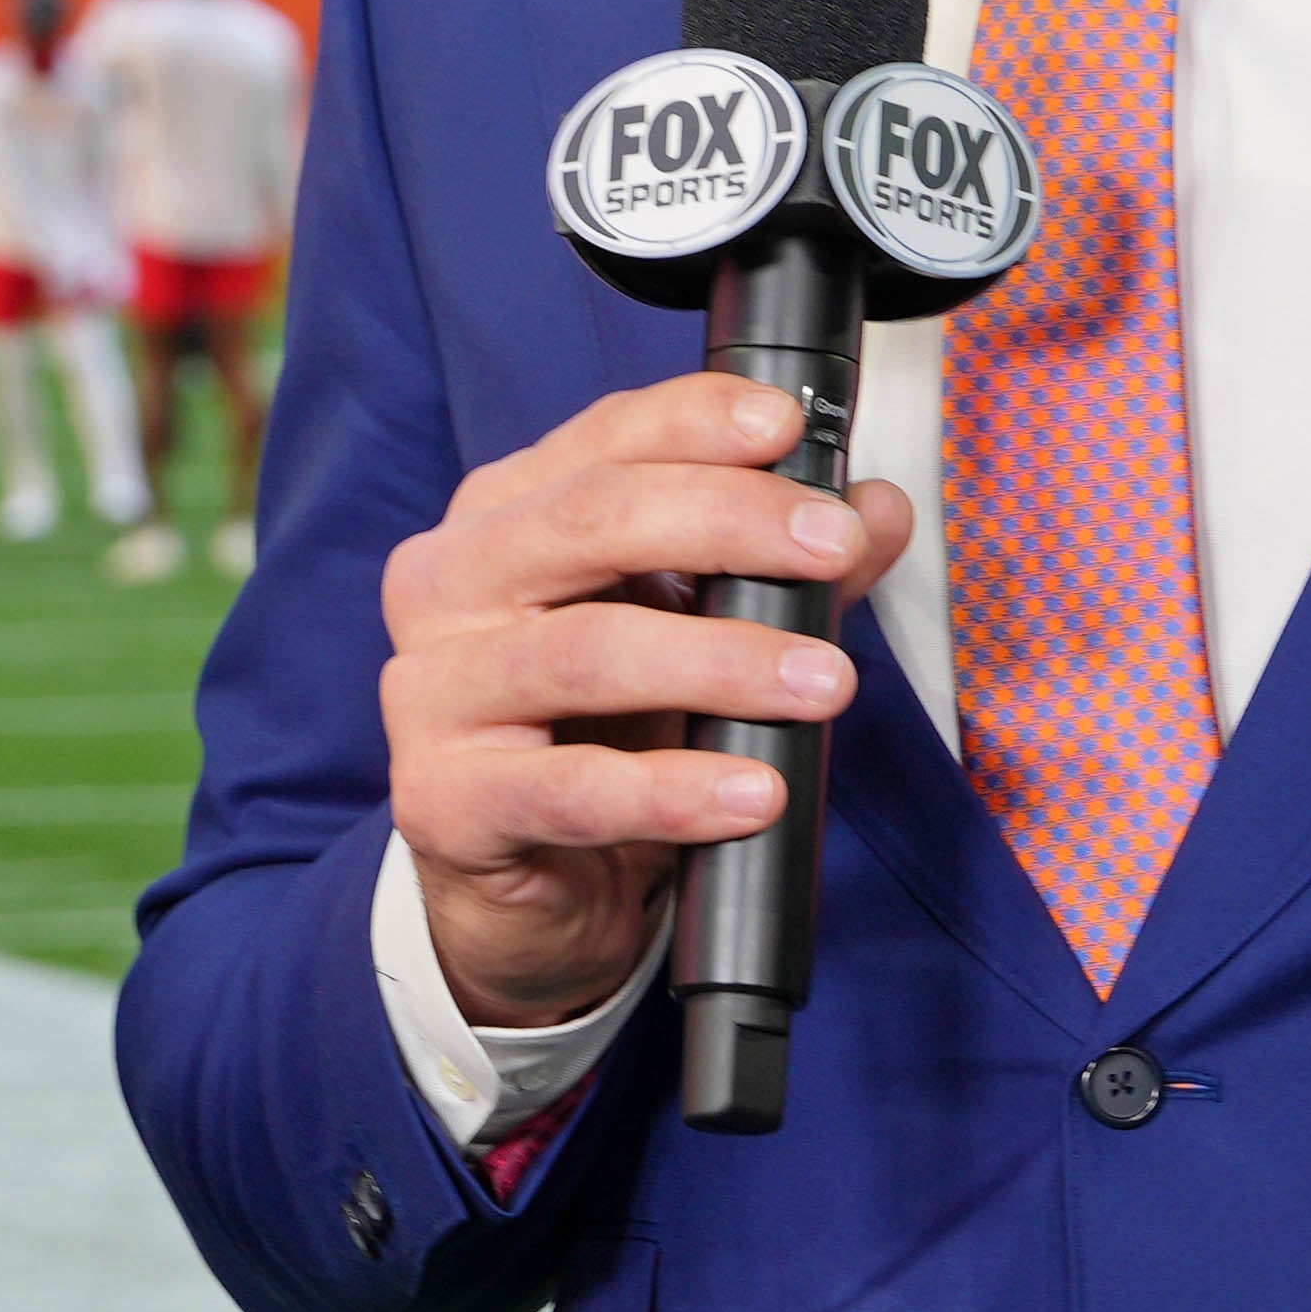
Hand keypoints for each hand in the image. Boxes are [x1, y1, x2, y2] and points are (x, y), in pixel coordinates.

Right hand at [380, 371, 919, 1031]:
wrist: (527, 890)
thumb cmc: (600, 736)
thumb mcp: (696, 635)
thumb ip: (781, 572)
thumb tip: (878, 511)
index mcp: (504, 517)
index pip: (600, 441)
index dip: (695, 421)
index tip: (787, 428)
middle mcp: (450, 585)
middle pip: (589, 522)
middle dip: (729, 523)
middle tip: (833, 547)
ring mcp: (432, 693)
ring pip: (586, 652)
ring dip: (721, 663)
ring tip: (822, 684)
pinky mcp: (443, 800)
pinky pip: (570, 789)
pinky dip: (673, 792)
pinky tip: (751, 790)